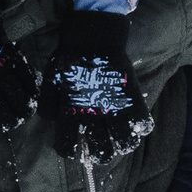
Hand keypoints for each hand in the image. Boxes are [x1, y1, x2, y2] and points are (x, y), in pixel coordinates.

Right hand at [0, 0, 37, 137]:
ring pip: (6, 116)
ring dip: (7, 123)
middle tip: (18, 116)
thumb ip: (9, 51)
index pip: (31, 84)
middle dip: (23, 114)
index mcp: (8, 56)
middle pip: (22, 104)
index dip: (32, 96)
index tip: (29, 100)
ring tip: (4, 124)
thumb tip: (26, 69)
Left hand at [46, 8, 152, 160]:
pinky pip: (143, 124)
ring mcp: (114, 108)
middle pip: (102, 153)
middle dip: (102, 154)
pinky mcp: (131, 98)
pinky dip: (141, 127)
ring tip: (122, 137)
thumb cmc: (69, 58)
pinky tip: (135, 122)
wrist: (92, 36)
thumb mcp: (50, 80)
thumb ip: (47, 104)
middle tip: (103, 146)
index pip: (67, 148)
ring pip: (126, 144)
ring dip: (124, 144)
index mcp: (69, 114)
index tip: (74, 146)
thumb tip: (54, 121)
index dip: (70, 151)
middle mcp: (93, 116)